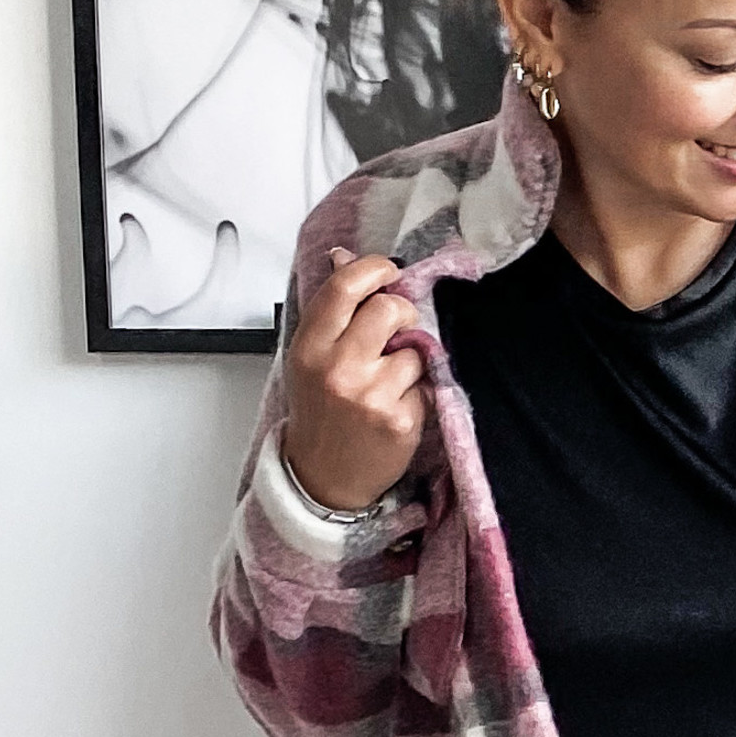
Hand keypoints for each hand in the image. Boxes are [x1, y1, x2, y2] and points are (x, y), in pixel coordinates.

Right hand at [282, 248, 425, 510]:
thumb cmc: (319, 414)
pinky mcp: (400, 421)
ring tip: (391, 380)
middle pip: (388, 310)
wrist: (324, 479)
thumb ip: (330, 312)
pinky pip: (425, 385)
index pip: (344, 287)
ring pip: (414, 349)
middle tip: (399, 328)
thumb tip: (344, 257)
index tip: (388, 272)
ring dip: (411, 359)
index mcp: (310, 347)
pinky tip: (397, 407)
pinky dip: (418, 392)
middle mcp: (338, 368)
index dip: (373, 269)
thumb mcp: (310, 359)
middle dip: (402, 313)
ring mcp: (371, 396)